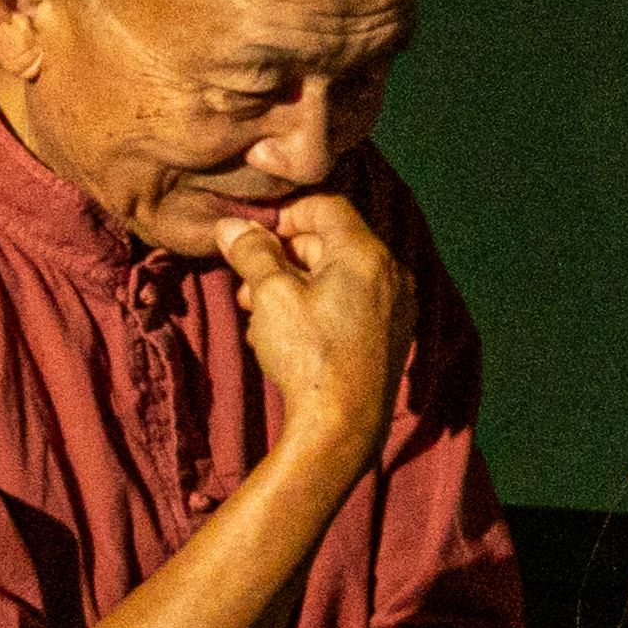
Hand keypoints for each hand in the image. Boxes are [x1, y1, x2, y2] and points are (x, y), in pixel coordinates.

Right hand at [215, 194, 412, 467]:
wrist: (343, 423)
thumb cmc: (309, 354)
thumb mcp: (270, 295)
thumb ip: (253, 253)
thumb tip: (233, 226)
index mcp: (368, 254)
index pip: (326, 205)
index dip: (284, 212)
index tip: (252, 233)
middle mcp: (391, 273)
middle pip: (329, 241)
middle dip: (281, 256)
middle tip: (245, 280)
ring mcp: (394, 305)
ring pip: (333, 274)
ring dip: (289, 284)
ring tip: (256, 311)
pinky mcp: (388, 332)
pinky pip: (346, 302)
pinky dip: (311, 306)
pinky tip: (281, 333)